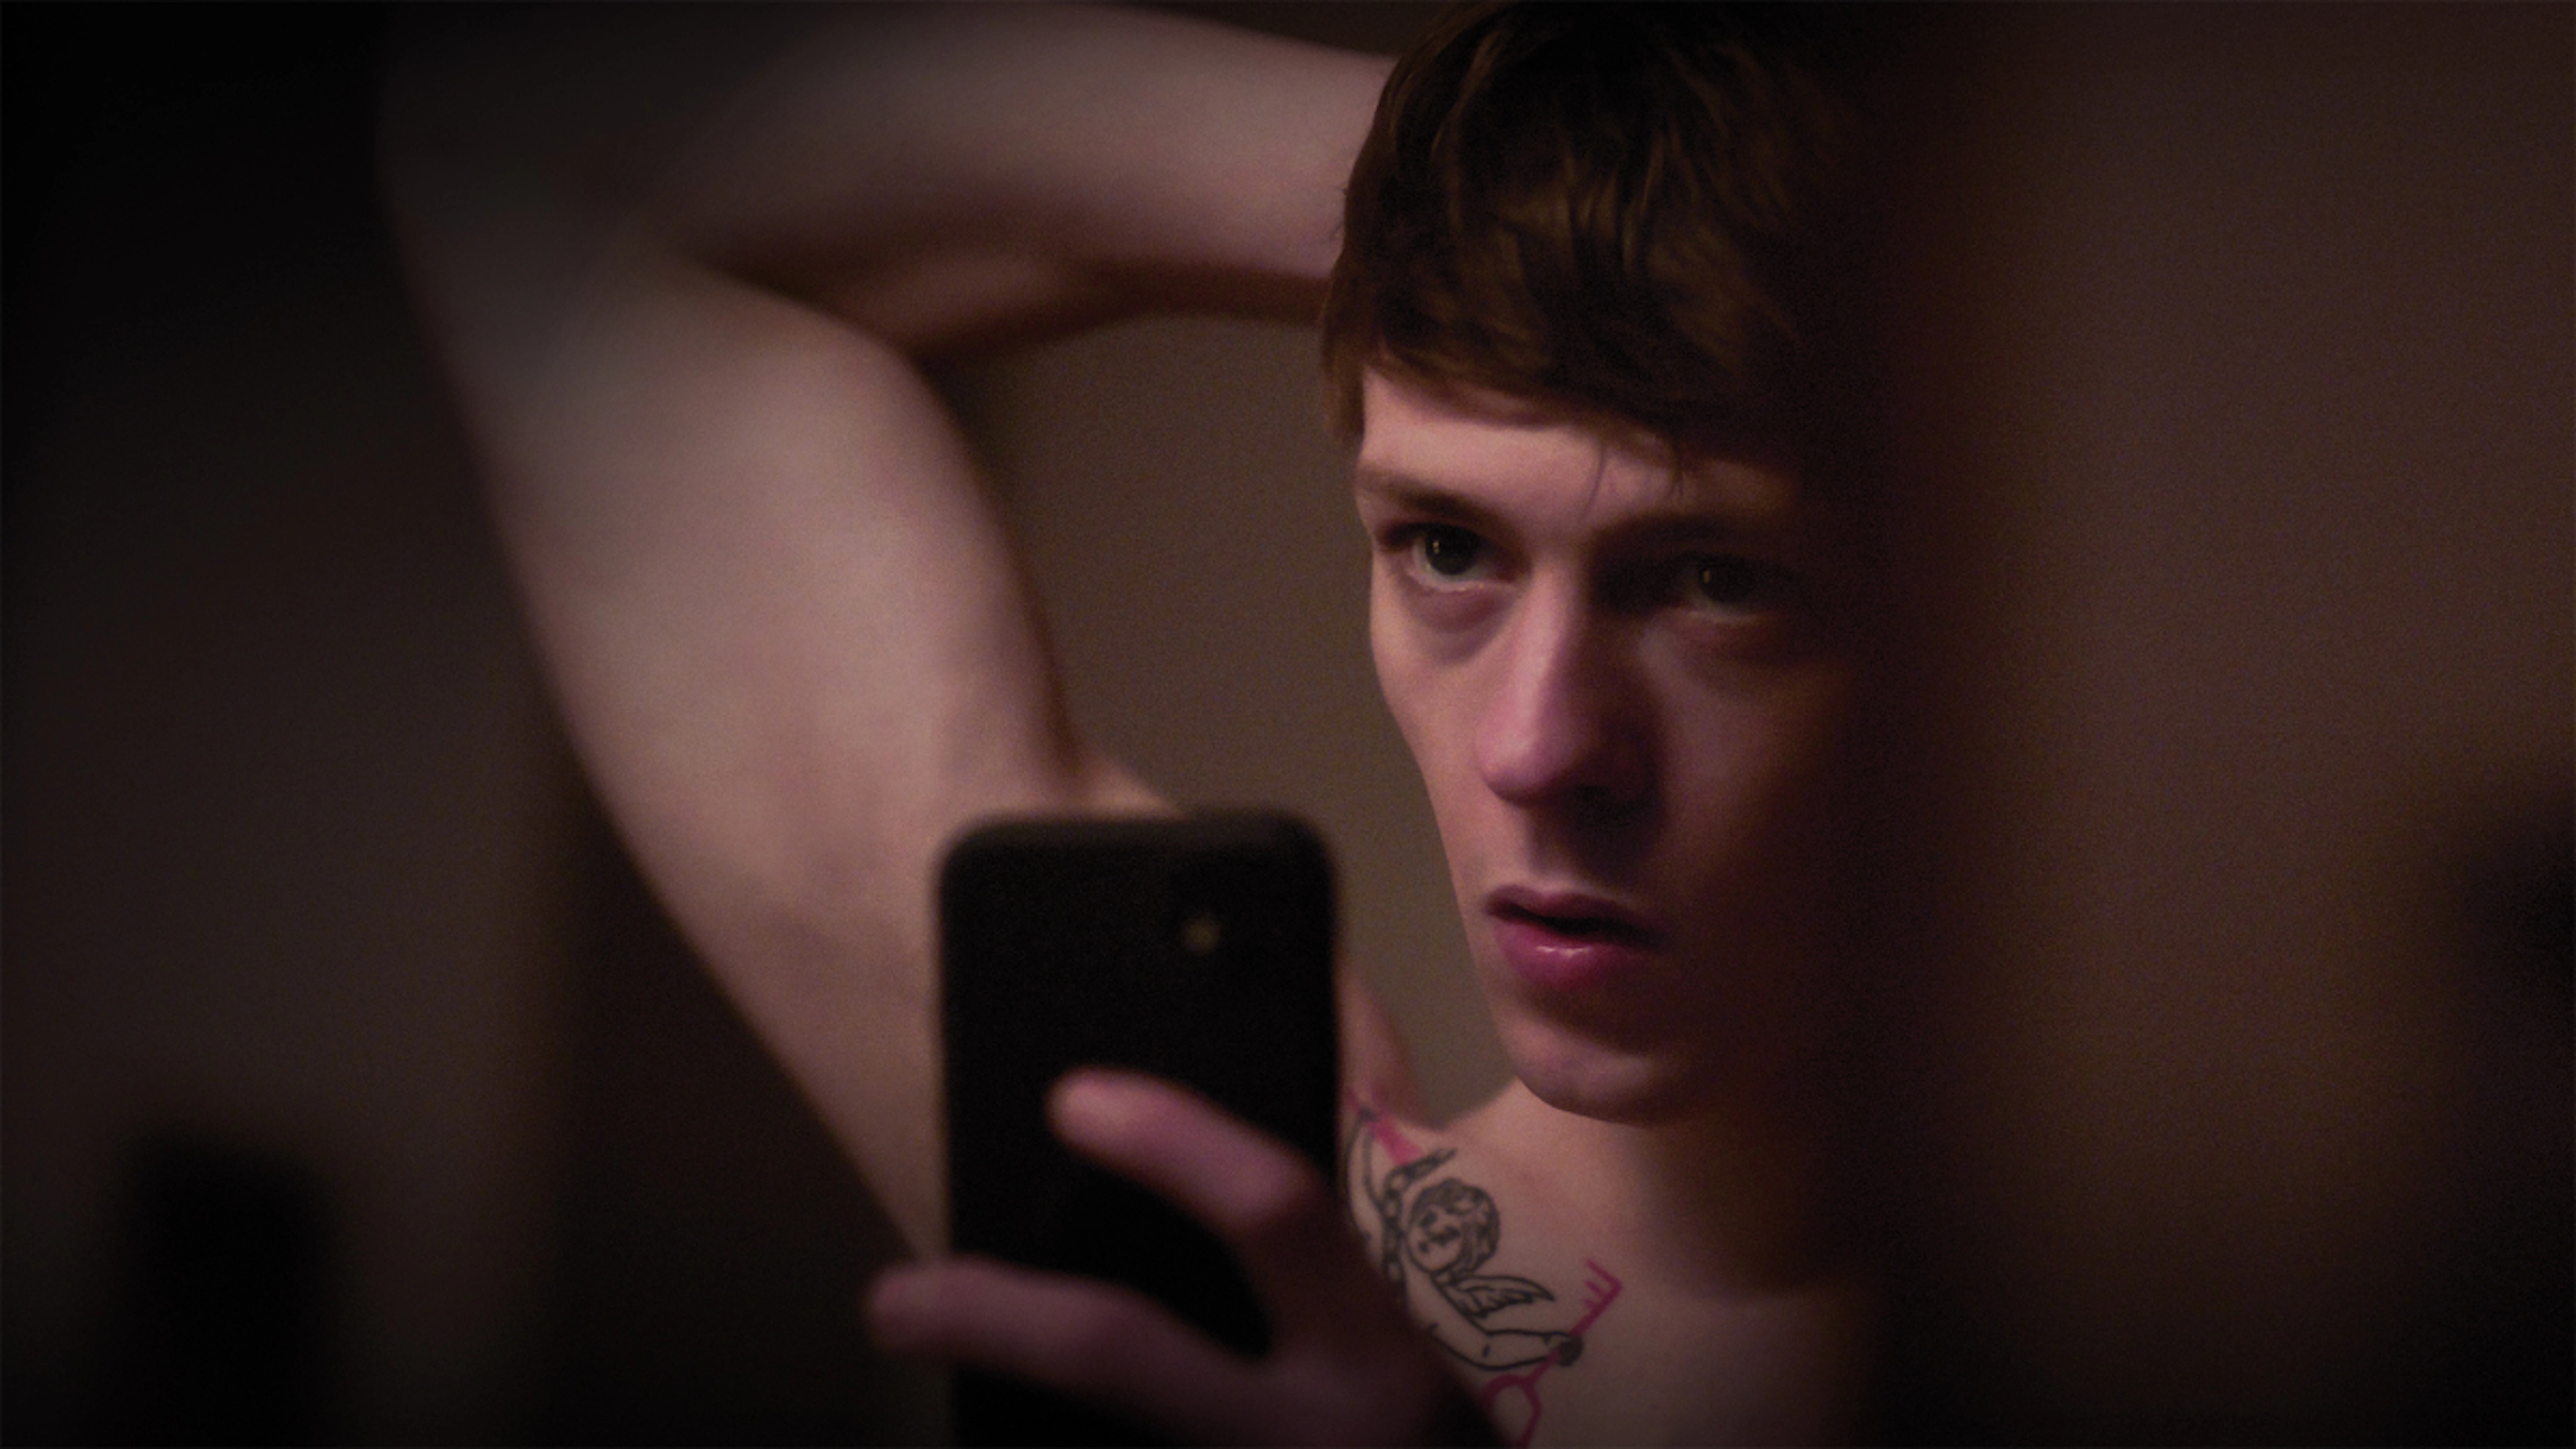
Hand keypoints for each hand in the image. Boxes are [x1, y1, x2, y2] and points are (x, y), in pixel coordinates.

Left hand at [866, 1069, 1494, 1445]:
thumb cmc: (1429, 1420)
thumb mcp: (1415, 1310)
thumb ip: (1348, 1201)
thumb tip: (1264, 1027)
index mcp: (1374, 1346)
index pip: (1276, 1212)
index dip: (1174, 1146)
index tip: (1074, 1098)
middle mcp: (1311, 1432)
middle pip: (1120, 1355)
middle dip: (994, 1317)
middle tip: (891, 1298)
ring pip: (1098, 1442)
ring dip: (994, 1397)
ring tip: (909, 1366)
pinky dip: (1043, 1448)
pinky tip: (991, 1432)